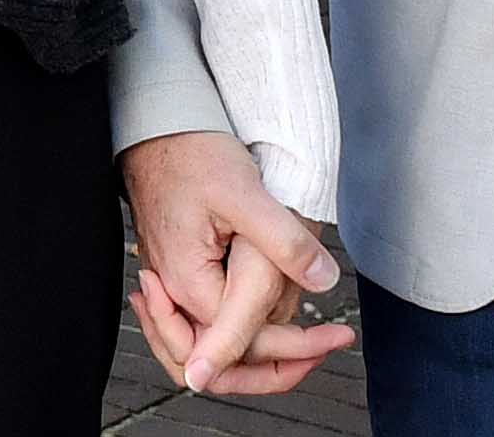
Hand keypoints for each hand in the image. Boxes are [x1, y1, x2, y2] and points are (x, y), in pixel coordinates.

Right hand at [120, 129, 353, 395]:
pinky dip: (237, 330)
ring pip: (214, 347)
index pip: (247, 344)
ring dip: (258, 354)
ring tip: (305, 346)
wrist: (156, 126)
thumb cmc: (192, 154)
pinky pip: (205, 321)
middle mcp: (175, 295)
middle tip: (324, 349)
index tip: (337, 337)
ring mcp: (172, 286)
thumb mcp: (246, 195)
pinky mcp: (178, 272)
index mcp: (191, 285)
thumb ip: (284, 242)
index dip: (298, 349)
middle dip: (276, 367)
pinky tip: (266, 319)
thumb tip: (323, 281)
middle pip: (224, 363)